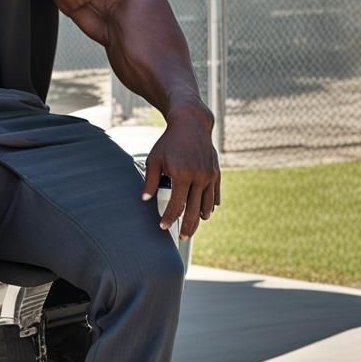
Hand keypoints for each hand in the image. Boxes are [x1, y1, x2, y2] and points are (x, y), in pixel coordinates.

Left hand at [142, 105, 220, 240]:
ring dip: (200, 217)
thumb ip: (150, 182)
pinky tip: (205, 212)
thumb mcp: (154, 160)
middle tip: (181, 237)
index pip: (176, 205)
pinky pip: (214, 194)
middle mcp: (199, 177)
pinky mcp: (216, 172)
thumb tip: (144, 201)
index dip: (169, 218)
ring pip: (206, 205)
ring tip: (192, 226)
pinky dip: (210, 205)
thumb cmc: (169, 142)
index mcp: (182, 175)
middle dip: (187, 226)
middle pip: (194, 210)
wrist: (191, 124)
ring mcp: (210, 175)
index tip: (163, 226)